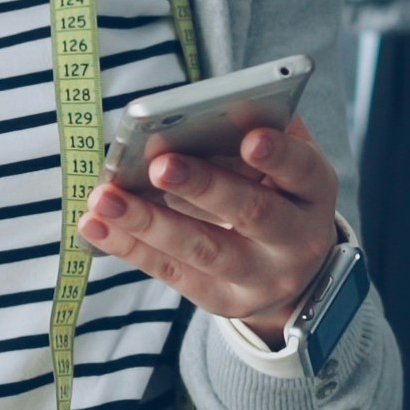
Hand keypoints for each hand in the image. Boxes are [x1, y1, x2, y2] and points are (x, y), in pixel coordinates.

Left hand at [78, 116, 339, 341]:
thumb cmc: (274, 193)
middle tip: (161, 164)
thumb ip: (252, 133)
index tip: (251, 137)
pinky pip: (171, 272)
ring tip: (105, 197)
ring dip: (148, 222)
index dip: (280, 155)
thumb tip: (198, 110)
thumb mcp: (279, 165)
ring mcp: (260, 277)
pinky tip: (95, 225)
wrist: (291, 270)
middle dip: (204, 187)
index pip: (303, 170)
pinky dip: (129, 246)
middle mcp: (296, 240)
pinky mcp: (221, 299)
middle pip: (252, 214)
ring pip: (203, 249)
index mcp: (314, 192)